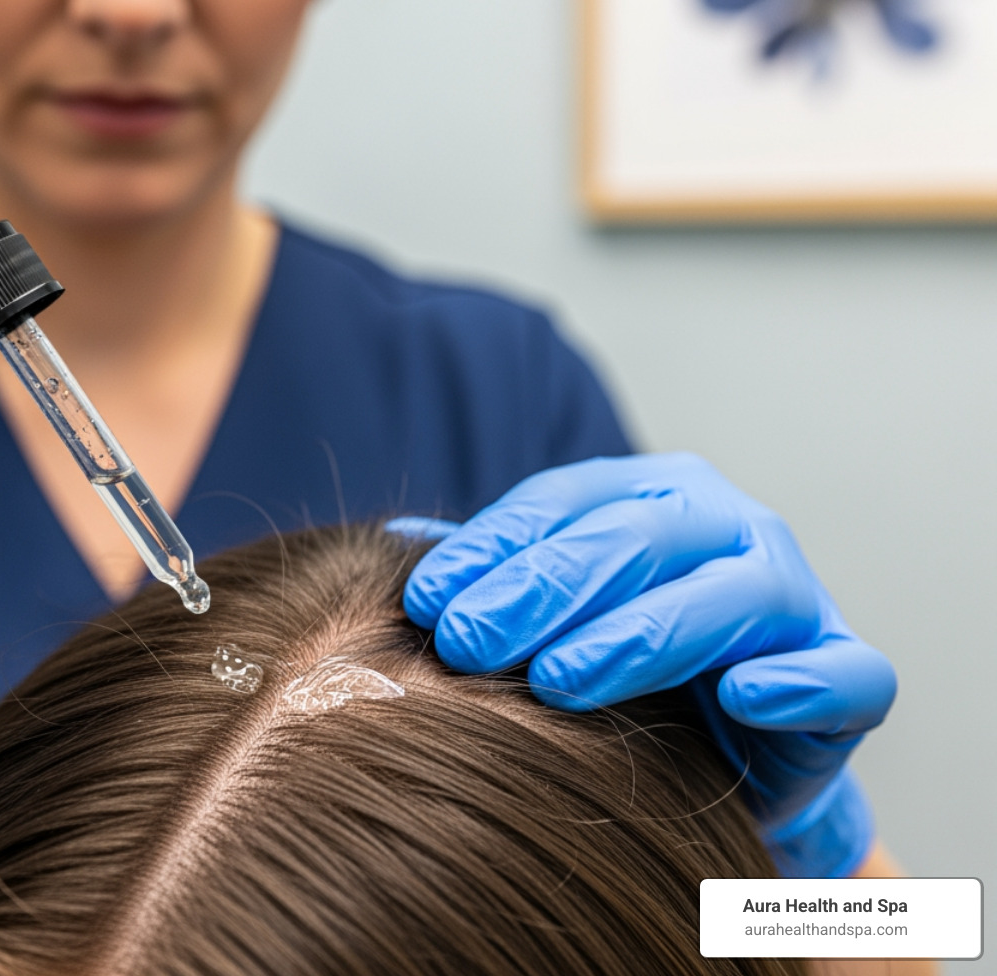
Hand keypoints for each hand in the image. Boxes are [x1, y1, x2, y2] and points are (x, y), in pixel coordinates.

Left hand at [390, 452, 896, 877]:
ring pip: (730, 595)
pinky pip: (845, 672)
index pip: (562, 505)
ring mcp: (795, 593)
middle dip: (544, 589)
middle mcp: (725, 526)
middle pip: (636, 538)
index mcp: (650, 494)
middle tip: (467, 643)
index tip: (425, 603)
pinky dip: (800, 681)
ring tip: (560, 679)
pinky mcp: (846, 671)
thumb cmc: (625, 668)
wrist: (723, 752)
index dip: (492, 550)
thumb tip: (400, 549)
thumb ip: (492, 578)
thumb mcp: (554, 617)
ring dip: (642, 634)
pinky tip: (743, 696)